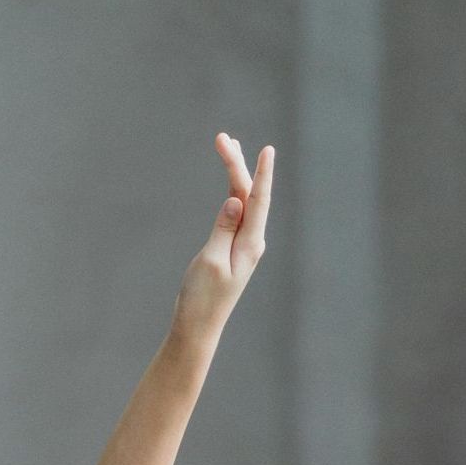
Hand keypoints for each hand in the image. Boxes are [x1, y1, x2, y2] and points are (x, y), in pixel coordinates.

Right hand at [171, 132, 273, 345]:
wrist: (198, 327)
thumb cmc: (202, 298)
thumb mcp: (210, 261)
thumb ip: (224, 228)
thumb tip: (235, 200)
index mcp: (250, 244)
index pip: (258, 201)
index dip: (262, 173)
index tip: (267, 149)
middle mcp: (251, 242)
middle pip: (248, 194)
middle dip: (236, 164)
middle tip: (221, 138)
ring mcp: (243, 244)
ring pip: (242, 200)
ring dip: (234, 173)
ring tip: (225, 145)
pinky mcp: (232, 248)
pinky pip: (237, 212)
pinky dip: (232, 192)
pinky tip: (232, 180)